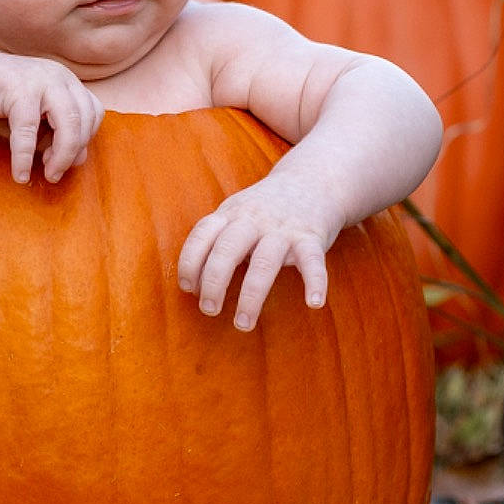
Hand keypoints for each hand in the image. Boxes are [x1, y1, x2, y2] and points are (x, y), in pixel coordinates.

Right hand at [0, 52, 102, 183]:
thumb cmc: (1, 101)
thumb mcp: (36, 121)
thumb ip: (56, 136)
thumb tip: (79, 159)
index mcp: (68, 81)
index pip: (93, 113)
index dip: (85, 140)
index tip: (66, 159)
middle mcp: (60, 77)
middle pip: (84, 120)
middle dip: (73, 153)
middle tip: (55, 173)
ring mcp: (41, 80)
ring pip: (67, 124)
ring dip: (60, 156)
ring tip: (47, 175)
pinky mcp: (17, 90)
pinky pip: (28, 131)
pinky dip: (24, 157)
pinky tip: (20, 174)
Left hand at [177, 175, 341, 330]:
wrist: (313, 180)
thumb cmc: (266, 208)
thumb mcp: (237, 212)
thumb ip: (217, 241)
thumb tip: (194, 286)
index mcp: (231, 214)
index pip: (202, 235)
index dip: (190, 262)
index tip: (188, 288)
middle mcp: (254, 219)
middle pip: (227, 250)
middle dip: (214, 282)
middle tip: (209, 310)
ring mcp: (283, 228)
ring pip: (264, 262)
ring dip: (251, 296)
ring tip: (243, 323)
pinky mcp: (311, 237)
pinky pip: (313, 262)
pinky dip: (315, 282)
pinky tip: (314, 303)